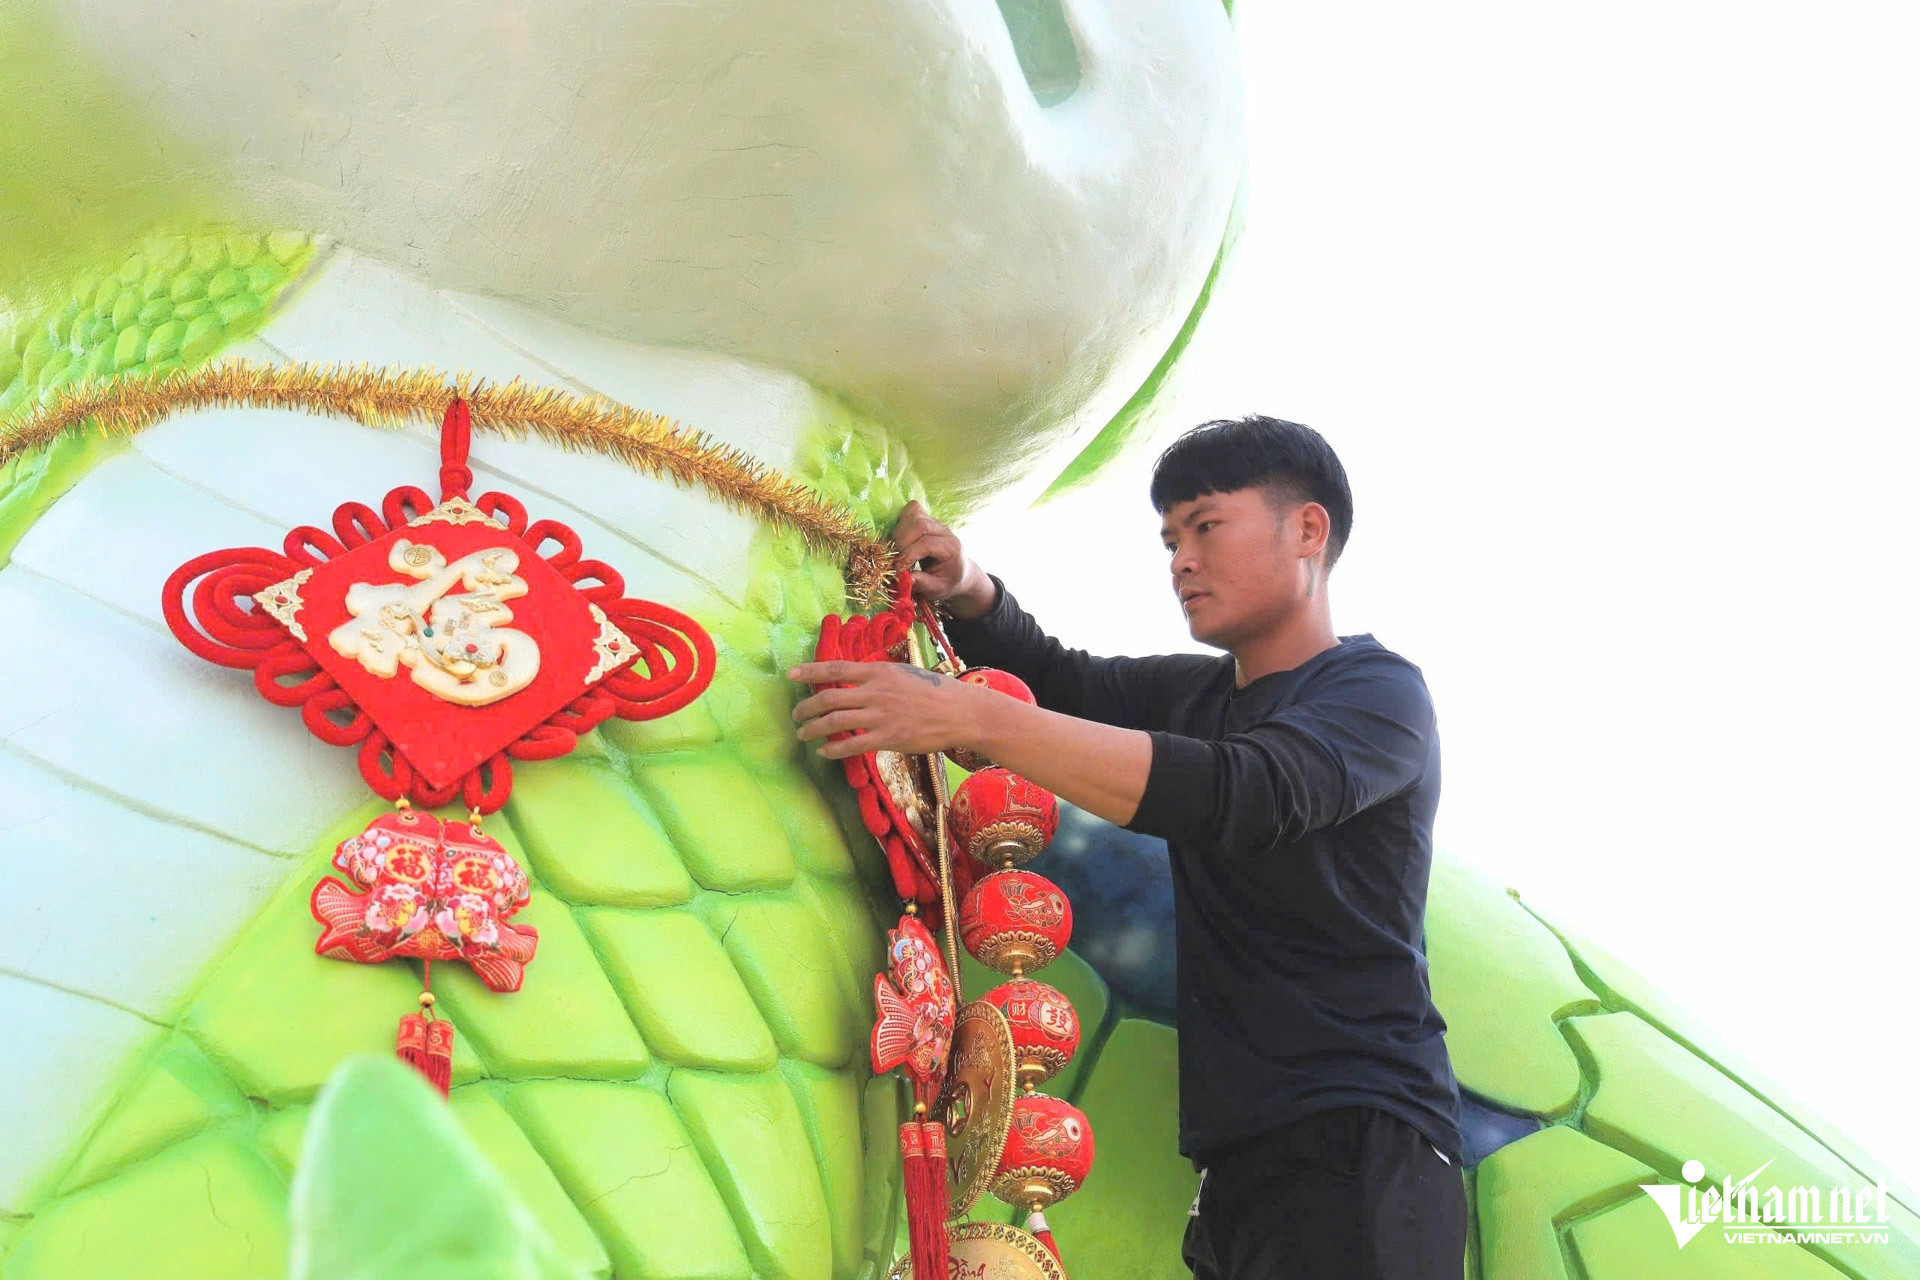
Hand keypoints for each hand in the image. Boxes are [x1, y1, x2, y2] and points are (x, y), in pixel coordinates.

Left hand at [788, 659, 987, 758]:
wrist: (959, 712)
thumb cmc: (933, 691)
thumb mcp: (903, 673)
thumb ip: (877, 676)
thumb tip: (852, 680)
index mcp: (878, 671)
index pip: (835, 669)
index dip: (810, 672)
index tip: (791, 675)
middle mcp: (875, 691)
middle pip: (829, 698)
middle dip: (806, 707)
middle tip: (796, 715)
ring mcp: (880, 716)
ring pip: (835, 722)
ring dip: (813, 729)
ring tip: (804, 733)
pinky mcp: (887, 738)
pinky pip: (852, 745)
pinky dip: (833, 749)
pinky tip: (824, 751)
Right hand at [890, 500, 995, 618]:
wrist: (959, 572)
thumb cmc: (948, 581)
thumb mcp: (938, 589)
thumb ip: (922, 584)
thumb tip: (903, 577)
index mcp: (951, 548)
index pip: (926, 544)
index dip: (907, 556)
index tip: (897, 570)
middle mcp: (945, 531)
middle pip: (919, 524)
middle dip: (901, 542)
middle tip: (895, 559)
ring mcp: (936, 522)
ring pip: (914, 514)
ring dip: (899, 532)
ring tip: (897, 550)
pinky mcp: (927, 518)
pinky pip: (912, 510)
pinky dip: (902, 521)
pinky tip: (900, 538)